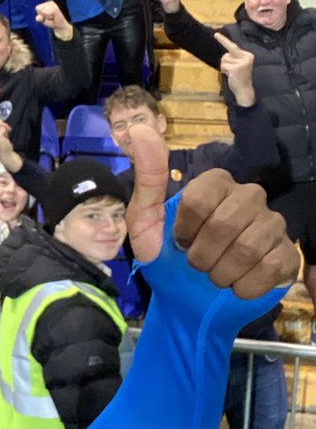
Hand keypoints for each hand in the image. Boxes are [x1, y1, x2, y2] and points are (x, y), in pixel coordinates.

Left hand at [35, 0, 70, 36]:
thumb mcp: (43, 20)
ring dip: (47, 17)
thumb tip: (38, 17)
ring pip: (44, 11)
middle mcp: (50, 2)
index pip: (37, 8)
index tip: (46, 17)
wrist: (60, 26)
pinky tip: (54, 17)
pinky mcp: (56, 8)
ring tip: (52, 17)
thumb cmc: (51, 22)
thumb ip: (39, 18)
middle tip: (50, 17)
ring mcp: (54, 5)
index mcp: (46, 4)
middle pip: (40, 9)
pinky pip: (48, 13)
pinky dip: (50, 17)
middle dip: (44, 15)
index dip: (40, 14)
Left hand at [124, 124, 296, 296]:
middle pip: (224, 224)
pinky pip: (270, 268)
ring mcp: (272, 224)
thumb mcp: (146, 221)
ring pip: (247, 248)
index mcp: (216, 183)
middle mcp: (249, 196)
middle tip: (197, 265)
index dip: (184, 230)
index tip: (179, 242)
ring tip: (215, 276)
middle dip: (201, 256)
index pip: (199, 199)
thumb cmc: (167, 257)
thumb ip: (147, 177)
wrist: (186, 300)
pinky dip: (244, 286)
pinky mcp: (287, 254)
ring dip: (220, 273)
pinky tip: (236, 285)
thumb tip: (140, 129)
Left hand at [215, 31, 255, 106]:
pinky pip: (223, 66)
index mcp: (247, 55)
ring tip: (232, 73)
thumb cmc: (240, 76)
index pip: (233, 46)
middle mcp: (246, 57)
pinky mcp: (236, 69)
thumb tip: (225, 55)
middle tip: (228, 67)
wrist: (244, 89)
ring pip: (224, 60)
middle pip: (227, 54)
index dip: (223, 40)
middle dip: (224, 60)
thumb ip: (234, 57)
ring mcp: (241, 63)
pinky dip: (224, 71)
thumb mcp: (239, 64)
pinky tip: (231, 75)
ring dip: (225, 67)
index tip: (215, 34)